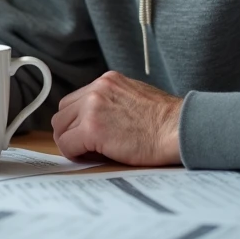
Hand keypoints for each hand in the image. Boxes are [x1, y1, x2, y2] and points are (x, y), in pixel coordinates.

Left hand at [51, 72, 182, 166]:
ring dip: (71, 142)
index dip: (77, 120)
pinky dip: (75, 154)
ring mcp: (92, 107)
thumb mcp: (136, 97)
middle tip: (84, 146)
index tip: (85, 134)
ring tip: (90, 152)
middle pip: (62, 112)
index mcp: (108, 81)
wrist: (179, 129)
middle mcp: (97, 89)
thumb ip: (114, 102)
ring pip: (60, 128)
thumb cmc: (166, 121)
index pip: (75, 100)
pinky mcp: (92, 128)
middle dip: (69, 131)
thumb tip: (100, 118)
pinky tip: (92, 157)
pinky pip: (67, 145)